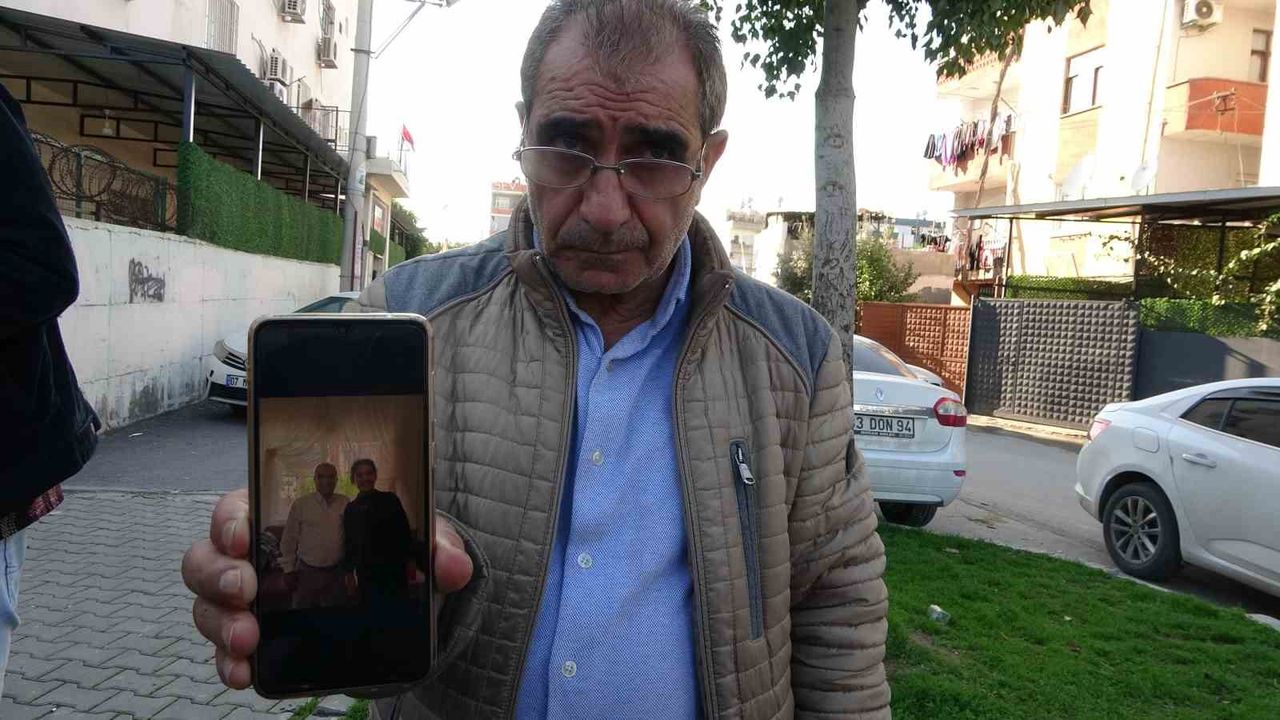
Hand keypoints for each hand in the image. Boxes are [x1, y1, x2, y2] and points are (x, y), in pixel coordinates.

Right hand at [182, 489, 474, 688]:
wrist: (396, 602)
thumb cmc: (391, 555)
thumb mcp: (416, 542)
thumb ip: (436, 547)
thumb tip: (453, 567)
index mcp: (282, 515)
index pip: (237, 507)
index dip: (230, 520)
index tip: (243, 536)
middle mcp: (254, 557)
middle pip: (208, 558)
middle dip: (218, 575)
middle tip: (244, 590)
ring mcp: (247, 601)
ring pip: (208, 606)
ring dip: (221, 623)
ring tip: (248, 639)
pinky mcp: (254, 639)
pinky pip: (226, 652)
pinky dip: (229, 663)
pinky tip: (243, 674)